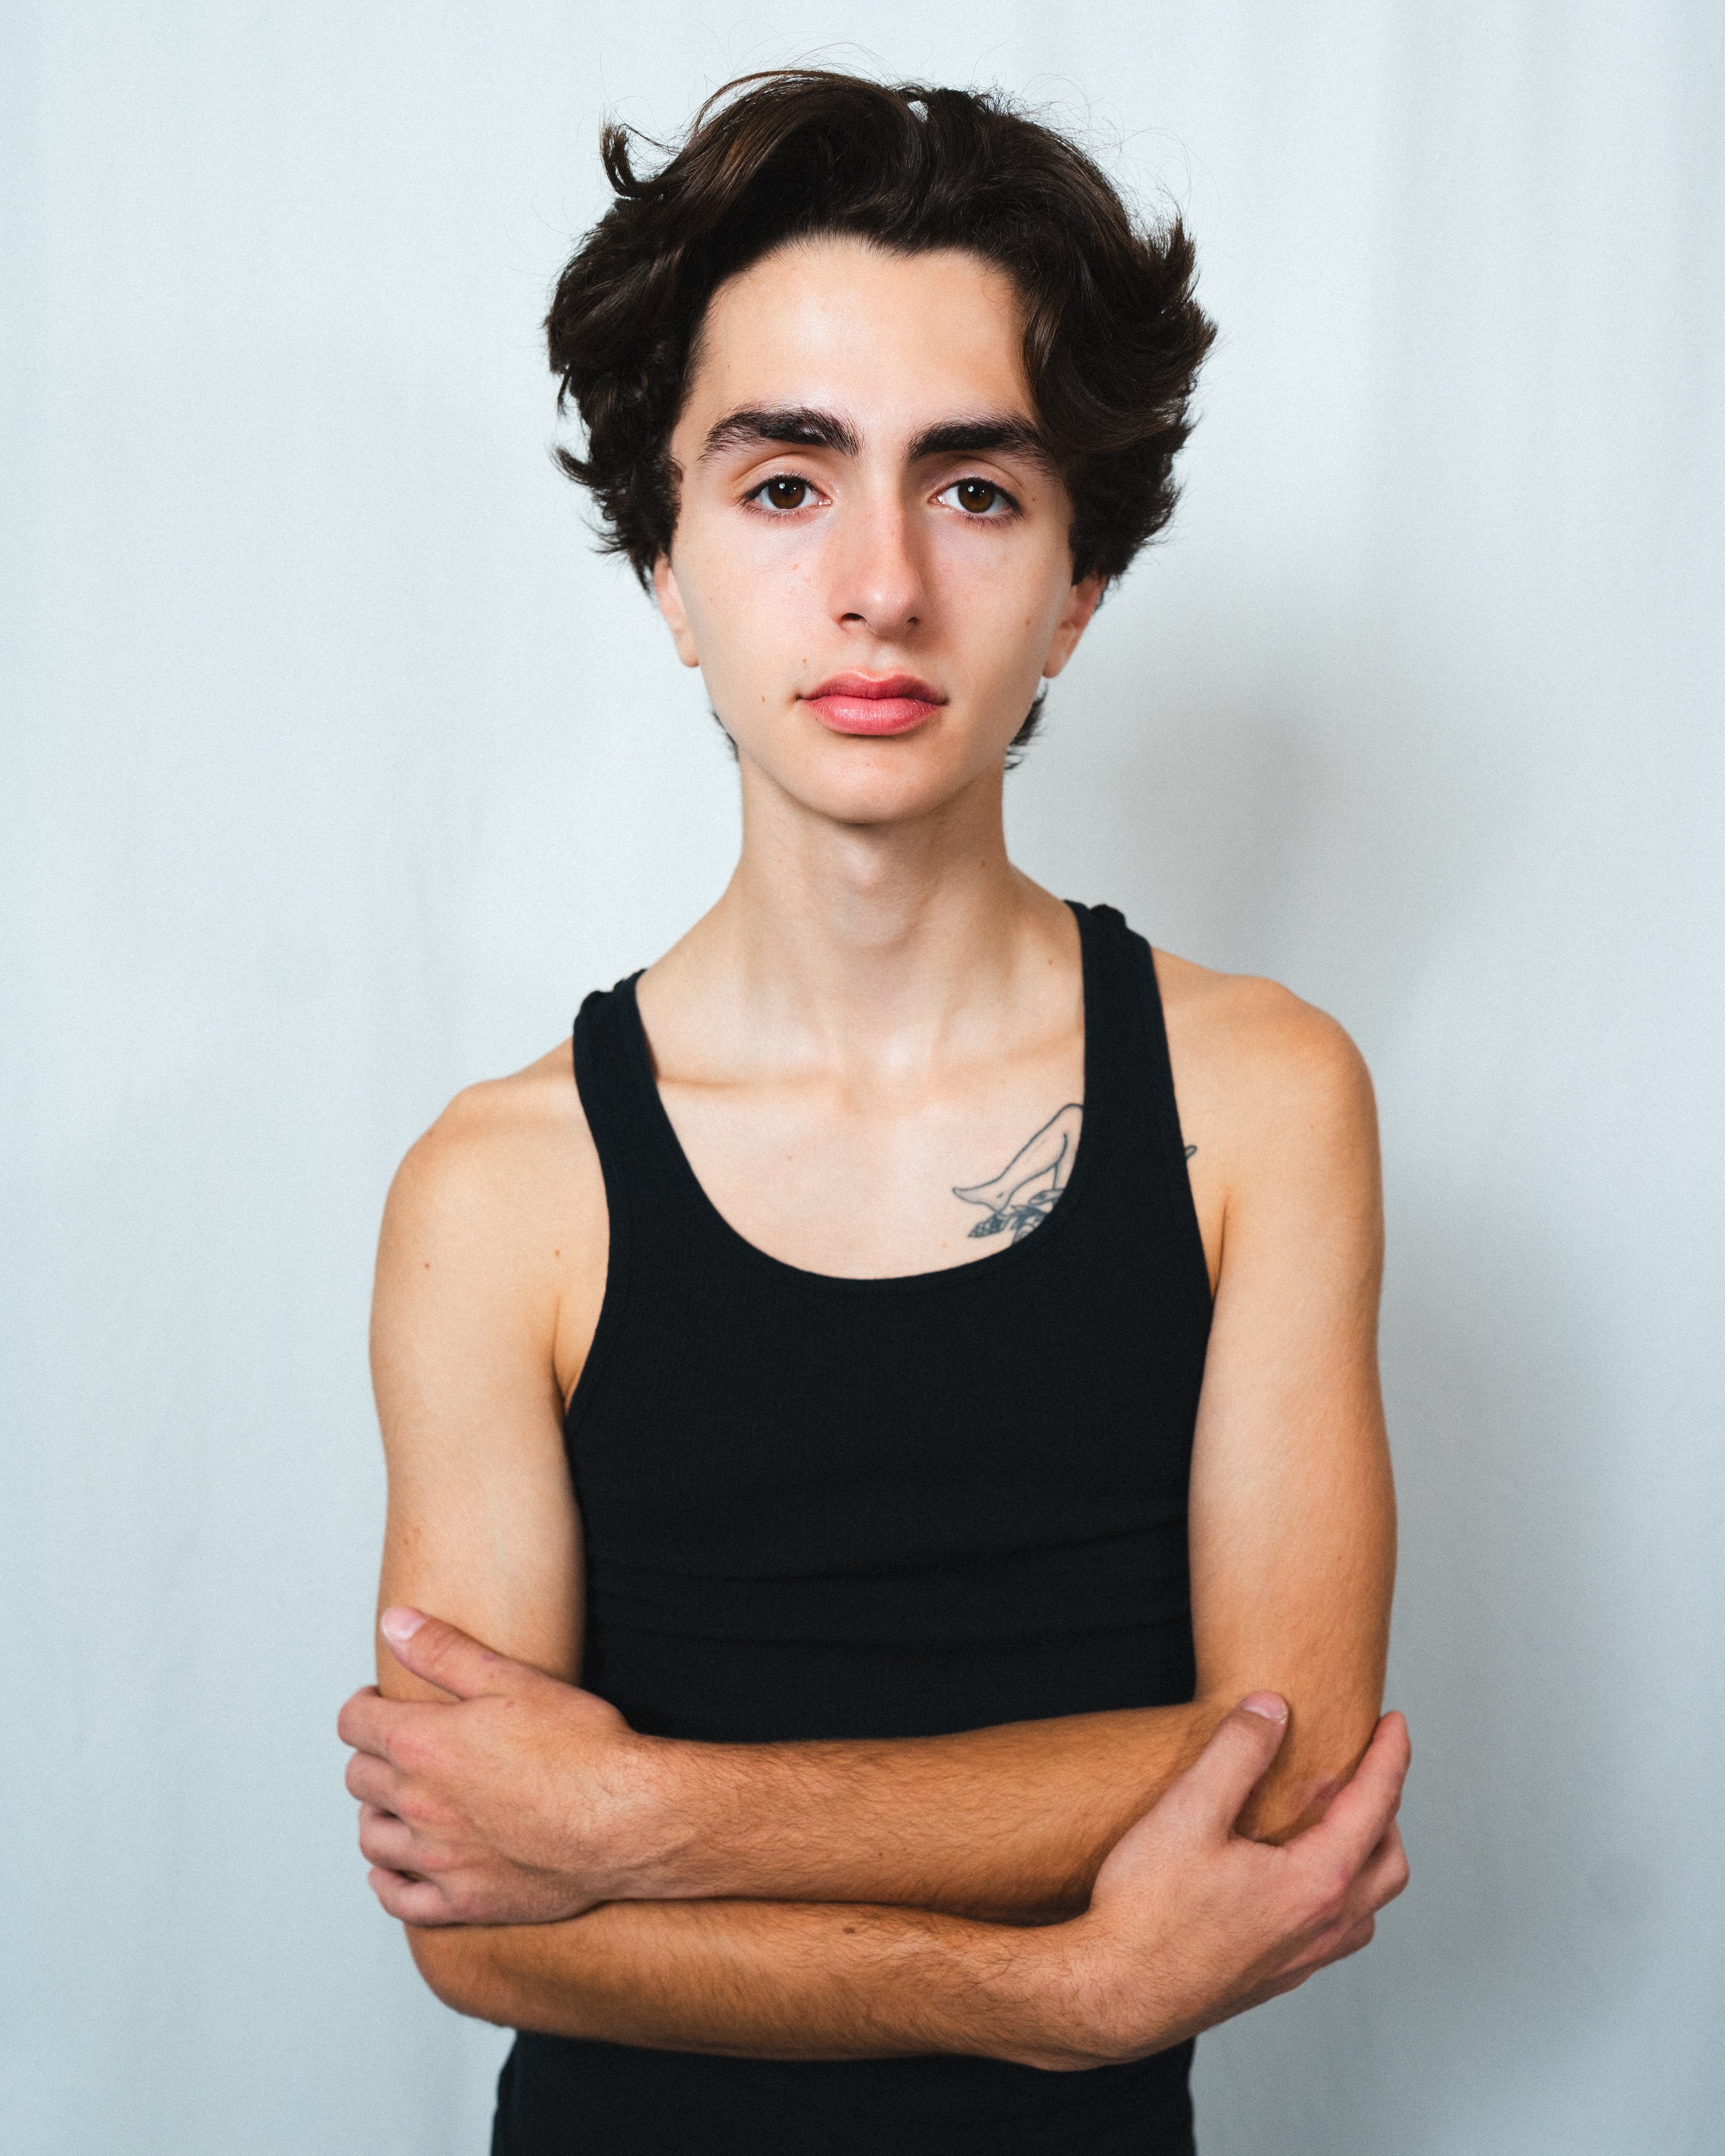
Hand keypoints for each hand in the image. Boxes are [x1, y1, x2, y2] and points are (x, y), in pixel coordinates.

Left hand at [337, 1608, 658, 1925]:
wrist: (624, 1819)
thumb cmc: (579, 1746)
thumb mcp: (512, 1679)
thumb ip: (443, 1650)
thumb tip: (394, 1624)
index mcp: (423, 1744)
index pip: (354, 1723)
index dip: (364, 1707)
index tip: (380, 1705)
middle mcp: (419, 1803)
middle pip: (359, 1777)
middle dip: (373, 1755)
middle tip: (401, 1746)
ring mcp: (437, 1858)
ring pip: (371, 1838)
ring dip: (377, 1815)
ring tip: (401, 1801)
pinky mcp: (462, 1901)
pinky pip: (398, 1899)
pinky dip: (388, 1881)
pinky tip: (399, 1868)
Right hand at [1022, 1695, 1410, 2068]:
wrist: (1113, 1996)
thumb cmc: (1146, 1911)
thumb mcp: (1188, 1811)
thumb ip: (1237, 1752)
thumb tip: (1271, 1708)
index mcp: (1315, 1882)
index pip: (1376, 1806)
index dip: (1390, 1756)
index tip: (1395, 1722)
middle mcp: (1321, 1927)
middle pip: (1389, 1862)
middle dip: (1389, 1808)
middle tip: (1370, 1768)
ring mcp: (1300, 1962)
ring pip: (1367, 1910)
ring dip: (1370, 1861)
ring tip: (1340, 1826)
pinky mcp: (1273, 1981)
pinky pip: (1334, 1937)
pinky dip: (1341, 1899)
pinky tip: (1296, 1884)